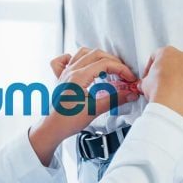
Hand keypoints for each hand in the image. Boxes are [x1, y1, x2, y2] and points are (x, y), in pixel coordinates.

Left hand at [28, 48, 138, 165]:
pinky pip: (64, 60)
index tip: (129, 78)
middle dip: (113, 62)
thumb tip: (130, 93)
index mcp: (78, 77)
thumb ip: (114, 99)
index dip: (121, 69)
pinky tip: (82, 64)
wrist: (52, 128)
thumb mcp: (95, 110)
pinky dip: (75, 58)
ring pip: (83, 53)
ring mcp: (65, 73)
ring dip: (98, 57)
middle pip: (96, 54)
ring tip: (109, 67)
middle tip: (123, 73)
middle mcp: (70, 71)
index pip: (105, 64)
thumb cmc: (67, 121)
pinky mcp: (62, 78)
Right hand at [139, 46, 182, 118]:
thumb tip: (146, 84)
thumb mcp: (144, 82)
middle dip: (173, 68)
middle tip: (166, 80)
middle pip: (179, 59)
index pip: (158, 55)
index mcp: (168, 52)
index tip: (152, 74)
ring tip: (180, 85)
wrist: (170, 103)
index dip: (153, 66)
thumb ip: (147, 79)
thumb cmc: (159, 90)